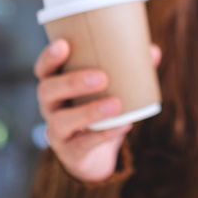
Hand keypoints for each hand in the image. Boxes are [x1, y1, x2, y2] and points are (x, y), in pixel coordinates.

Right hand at [34, 39, 161, 181]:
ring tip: (116, 104)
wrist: (95, 152)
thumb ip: (129, 68)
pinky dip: (104, 134)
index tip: (64, 44)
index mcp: (56, 84)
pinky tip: (123, 125)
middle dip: (72, 82)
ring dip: (88, 112)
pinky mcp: (69, 152)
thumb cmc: (99, 106)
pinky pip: (82, 144)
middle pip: (47, 91)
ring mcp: (57, 131)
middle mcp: (50, 106)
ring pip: (61, 121)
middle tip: (102, 78)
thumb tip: (153, 50)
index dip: (49, 57)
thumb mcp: (111, 87)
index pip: (44, 69)